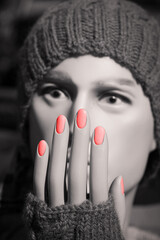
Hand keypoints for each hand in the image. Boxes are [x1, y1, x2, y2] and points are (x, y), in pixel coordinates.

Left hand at [33, 109, 125, 231]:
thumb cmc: (94, 239)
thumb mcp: (111, 230)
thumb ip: (116, 208)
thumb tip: (117, 178)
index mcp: (95, 215)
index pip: (98, 178)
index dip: (99, 153)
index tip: (100, 131)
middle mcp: (73, 211)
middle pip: (75, 171)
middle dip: (79, 142)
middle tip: (81, 117)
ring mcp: (53, 211)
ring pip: (55, 175)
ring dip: (58, 146)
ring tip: (61, 122)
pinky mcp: (39, 211)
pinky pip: (38, 186)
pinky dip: (40, 164)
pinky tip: (43, 144)